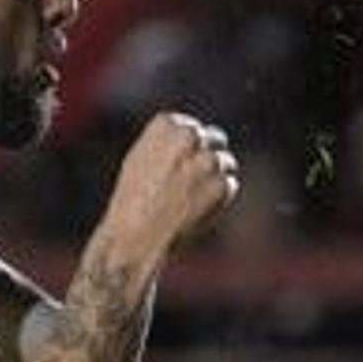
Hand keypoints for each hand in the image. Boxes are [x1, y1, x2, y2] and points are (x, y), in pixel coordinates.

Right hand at [104, 113, 241, 260]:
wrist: (136, 236)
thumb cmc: (133, 200)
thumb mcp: (140, 158)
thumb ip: (168, 142)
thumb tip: (194, 136)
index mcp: (166, 125)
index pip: (191, 126)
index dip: (191, 146)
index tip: (184, 162)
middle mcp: (189, 137)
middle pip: (215, 138)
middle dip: (210, 155)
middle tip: (197, 178)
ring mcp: (208, 161)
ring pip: (226, 162)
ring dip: (215, 178)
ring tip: (191, 199)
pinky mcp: (221, 185)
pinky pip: (229, 185)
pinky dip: (219, 198)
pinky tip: (197, 209)